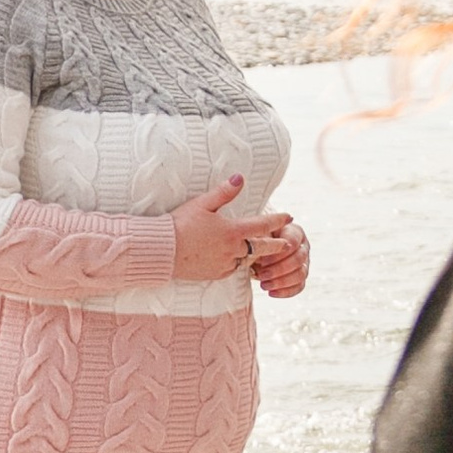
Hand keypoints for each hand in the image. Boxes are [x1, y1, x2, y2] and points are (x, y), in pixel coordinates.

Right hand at [169, 175, 293, 284]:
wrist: (162, 250)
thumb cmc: (180, 224)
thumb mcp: (202, 204)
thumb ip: (224, 192)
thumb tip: (240, 177)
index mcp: (232, 230)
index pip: (262, 225)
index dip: (278, 220)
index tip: (289, 217)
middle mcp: (232, 249)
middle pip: (262, 247)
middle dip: (277, 245)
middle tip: (288, 243)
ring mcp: (224, 264)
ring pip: (246, 259)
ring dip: (253, 254)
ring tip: (258, 251)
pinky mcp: (214, 274)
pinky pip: (231, 269)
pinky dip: (235, 263)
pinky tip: (232, 259)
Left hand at [250, 223, 310, 298]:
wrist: (256, 251)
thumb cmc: (258, 240)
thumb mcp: (258, 235)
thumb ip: (263, 239)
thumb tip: (265, 245)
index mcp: (295, 232)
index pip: (293, 241)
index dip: (278, 252)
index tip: (262, 260)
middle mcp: (303, 247)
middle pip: (299, 259)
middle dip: (279, 269)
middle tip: (262, 274)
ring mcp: (304, 263)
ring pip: (301, 274)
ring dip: (281, 282)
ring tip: (264, 285)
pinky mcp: (301, 277)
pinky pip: (299, 287)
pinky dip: (285, 292)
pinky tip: (271, 293)